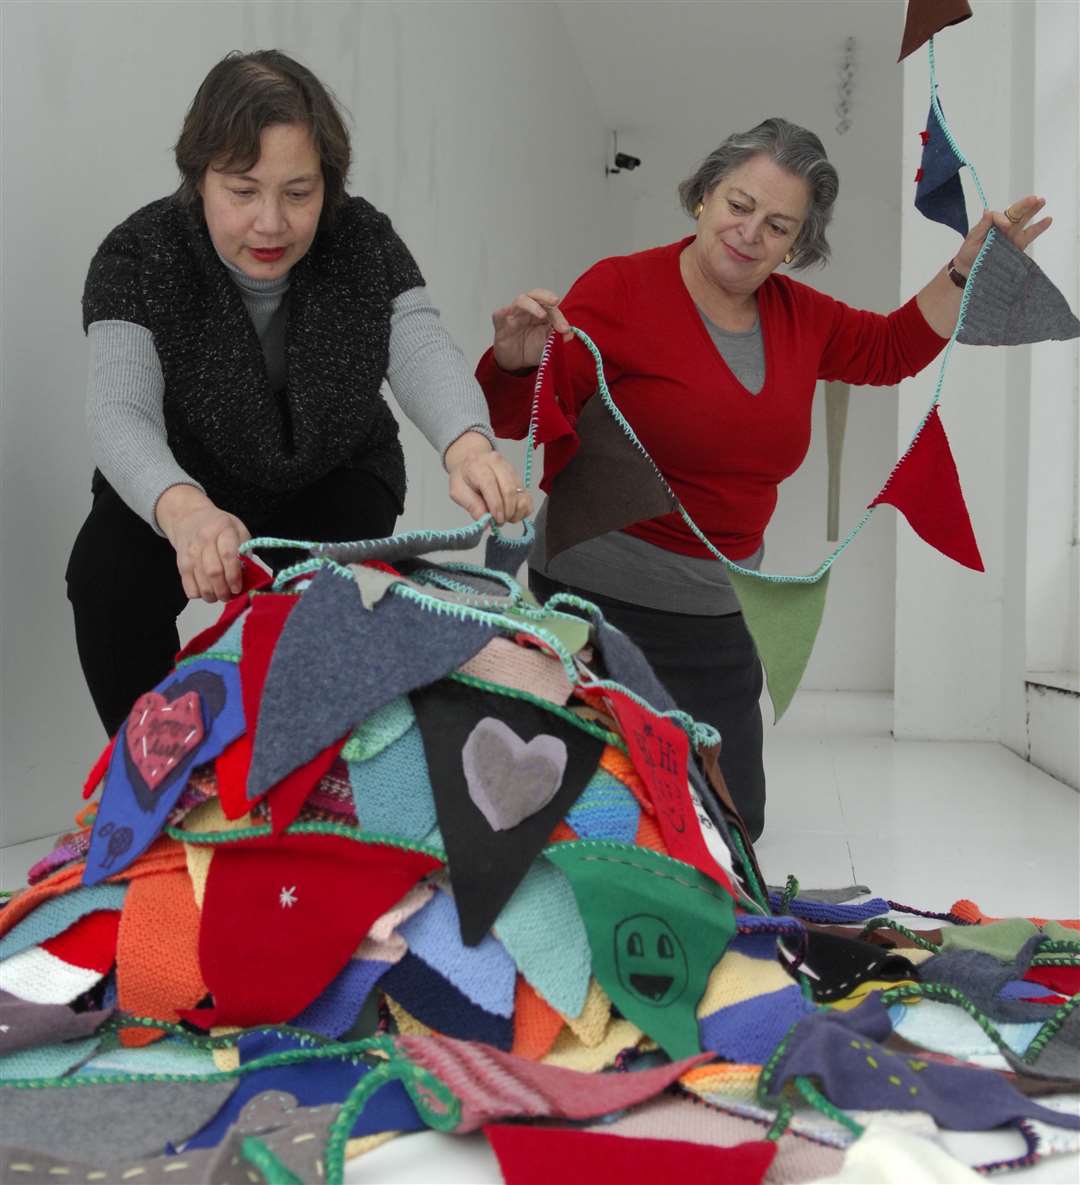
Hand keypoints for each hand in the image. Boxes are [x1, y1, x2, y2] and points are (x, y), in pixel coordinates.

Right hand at [155, 485, 250, 602]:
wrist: (189, 518)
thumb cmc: (219, 526)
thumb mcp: (238, 530)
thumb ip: (245, 550)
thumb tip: (248, 575)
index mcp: (223, 530)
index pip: (228, 555)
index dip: (234, 575)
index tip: (238, 587)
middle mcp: (204, 541)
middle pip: (213, 572)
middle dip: (224, 590)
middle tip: (231, 595)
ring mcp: (190, 553)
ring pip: (201, 583)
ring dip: (213, 596)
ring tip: (221, 595)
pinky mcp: (181, 565)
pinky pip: (189, 588)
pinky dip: (200, 595)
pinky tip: (207, 590)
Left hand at [444, 432, 531, 524]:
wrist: (473, 461)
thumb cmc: (464, 478)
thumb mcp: (458, 491)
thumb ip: (471, 505)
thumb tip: (486, 522)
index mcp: (479, 466)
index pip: (490, 484)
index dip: (496, 505)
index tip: (496, 520)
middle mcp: (498, 464)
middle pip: (509, 489)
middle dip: (506, 511)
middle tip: (500, 522)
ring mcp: (512, 470)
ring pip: (520, 494)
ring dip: (516, 512)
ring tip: (505, 518)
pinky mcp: (520, 478)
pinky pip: (527, 497)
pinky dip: (523, 509)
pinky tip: (513, 513)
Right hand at [491, 288, 573, 371]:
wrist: (515, 363)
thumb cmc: (530, 349)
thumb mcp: (548, 345)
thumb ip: (558, 338)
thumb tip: (570, 334)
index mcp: (541, 313)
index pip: (551, 307)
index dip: (559, 317)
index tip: (565, 330)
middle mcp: (528, 310)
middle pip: (536, 295)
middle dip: (546, 296)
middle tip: (555, 301)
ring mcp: (514, 314)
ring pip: (521, 300)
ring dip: (532, 305)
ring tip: (542, 314)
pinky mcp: (500, 321)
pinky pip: (501, 313)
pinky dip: (506, 312)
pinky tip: (513, 318)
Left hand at [954, 196, 1051, 273]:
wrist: (969, 272)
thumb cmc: (968, 254)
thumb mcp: (972, 239)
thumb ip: (981, 226)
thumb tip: (988, 211)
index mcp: (992, 224)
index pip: (1001, 215)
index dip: (1004, 218)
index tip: (1005, 225)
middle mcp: (1004, 229)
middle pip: (1016, 213)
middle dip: (1025, 205)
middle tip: (1035, 199)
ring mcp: (1012, 237)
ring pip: (1024, 221)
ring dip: (1034, 211)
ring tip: (1043, 201)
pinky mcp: (1017, 247)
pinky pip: (1029, 236)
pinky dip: (1039, 228)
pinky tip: (1048, 220)